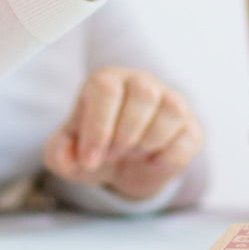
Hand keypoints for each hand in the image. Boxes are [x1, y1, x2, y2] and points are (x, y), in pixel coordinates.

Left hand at [43, 67, 202, 201]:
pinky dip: (167, 158)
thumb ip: (57, 153)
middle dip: (125, 134)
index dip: (98, 128)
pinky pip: (187, 138)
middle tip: (113, 154)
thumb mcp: (66, 155)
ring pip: (172, 109)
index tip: (91, 159)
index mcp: (108, 81)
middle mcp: (142, 82)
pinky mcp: (190, 126)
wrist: (124, 168)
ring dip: (147, 143)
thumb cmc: (95, 149)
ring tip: (134, 153)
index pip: (107, 89)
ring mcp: (171, 101)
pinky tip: (153, 161)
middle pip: (144, 92)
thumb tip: (70, 155)